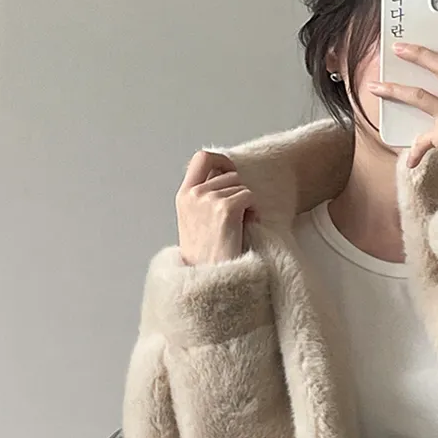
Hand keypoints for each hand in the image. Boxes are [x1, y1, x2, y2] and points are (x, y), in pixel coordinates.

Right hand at [175, 151, 257, 265]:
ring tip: (239, 227)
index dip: (220, 159)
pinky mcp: (225, 209)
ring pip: (242, 187)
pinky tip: (245, 228)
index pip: (201, 158)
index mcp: (184, 196)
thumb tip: (224, 176)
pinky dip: (253, 212)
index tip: (230, 169)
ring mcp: (208, 200)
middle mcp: (194, 194)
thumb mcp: (195, 221)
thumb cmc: (207, 256)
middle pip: (230, 174)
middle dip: (238, 193)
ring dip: (247, 204)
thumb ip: (203, 198)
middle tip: (237, 218)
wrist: (209, 279)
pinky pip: (249, 197)